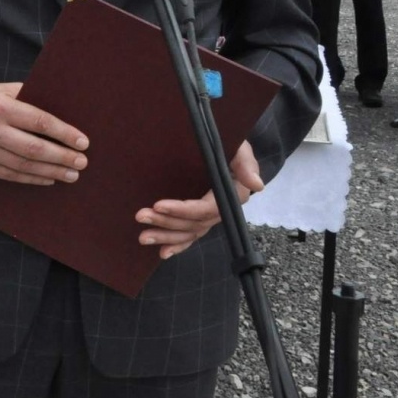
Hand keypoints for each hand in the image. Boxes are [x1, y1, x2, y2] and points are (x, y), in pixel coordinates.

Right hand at [0, 78, 87, 184]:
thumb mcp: (6, 89)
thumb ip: (31, 99)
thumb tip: (65, 114)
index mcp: (0, 106)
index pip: (39, 121)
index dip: (64, 133)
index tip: (82, 142)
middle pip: (33, 148)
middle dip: (62, 157)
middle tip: (82, 162)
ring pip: (24, 165)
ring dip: (52, 172)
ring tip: (72, 175)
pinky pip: (11, 175)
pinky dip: (33, 179)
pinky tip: (49, 178)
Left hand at [137, 140, 262, 258]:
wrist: (228, 147)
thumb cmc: (232, 144)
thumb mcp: (240, 147)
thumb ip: (246, 163)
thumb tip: (256, 185)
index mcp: (231, 194)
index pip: (205, 208)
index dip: (182, 210)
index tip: (158, 205)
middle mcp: (221, 209)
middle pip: (194, 223)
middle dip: (166, 222)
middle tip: (140, 216)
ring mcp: (211, 215)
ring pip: (190, 232)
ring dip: (167, 236)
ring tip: (143, 238)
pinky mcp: (202, 217)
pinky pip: (192, 236)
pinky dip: (178, 246)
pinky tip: (163, 253)